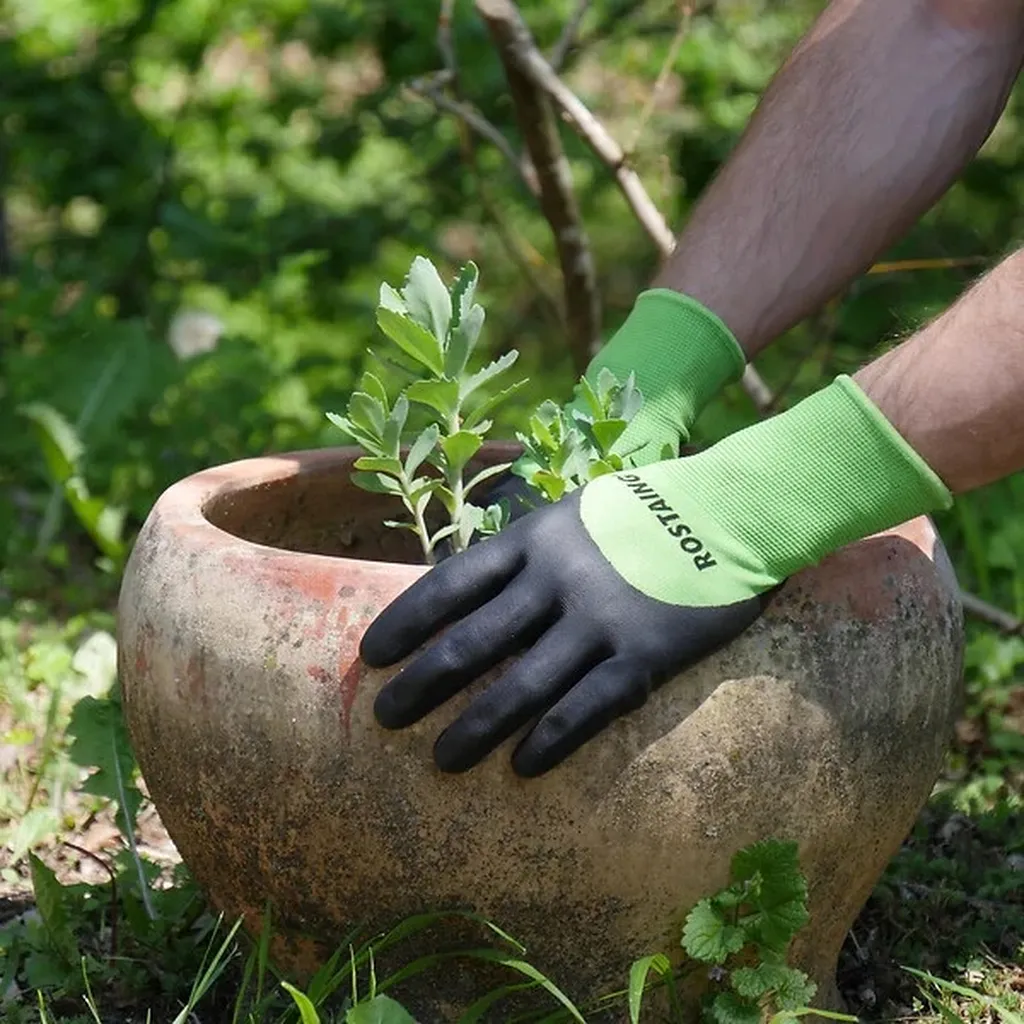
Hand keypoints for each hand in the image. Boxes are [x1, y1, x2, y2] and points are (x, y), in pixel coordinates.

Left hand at [360, 376, 953, 776]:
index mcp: (533, 538)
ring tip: (440, 758)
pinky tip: (523, 765)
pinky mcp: (644, 654)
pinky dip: (551, 739)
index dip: (405, 622)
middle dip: (422, 683)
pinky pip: (588, 707)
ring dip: (475, 726)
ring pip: (523, 685)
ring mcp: (601, 619)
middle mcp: (557, 579)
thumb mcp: (571, 511)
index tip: (372, 656)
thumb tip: (467, 587)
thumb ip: (522, 546)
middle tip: (385, 716)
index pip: (450, 584)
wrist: (731, 512)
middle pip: (473, 641)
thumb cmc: (641, 513)